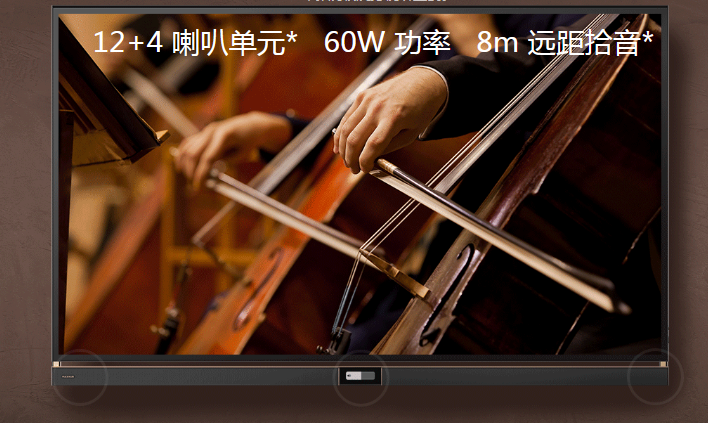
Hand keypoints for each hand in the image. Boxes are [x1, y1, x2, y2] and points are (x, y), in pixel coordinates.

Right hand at [175, 111, 291, 188]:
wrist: (250, 126)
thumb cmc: (248, 141)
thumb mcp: (242, 154)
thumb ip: (226, 161)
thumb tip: (208, 172)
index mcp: (224, 135)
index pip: (207, 158)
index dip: (201, 174)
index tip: (198, 187)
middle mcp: (211, 131)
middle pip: (193, 154)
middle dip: (191, 172)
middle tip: (194, 186)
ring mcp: (205, 131)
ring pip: (187, 149)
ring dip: (185, 166)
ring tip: (189, 179)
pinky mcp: (202, 133)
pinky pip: (187, 144)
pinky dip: (181, 156)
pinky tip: (180, 167)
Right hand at [333, 67, 446, 173]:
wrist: (423, 82)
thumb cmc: (421, 109)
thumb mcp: (412, 134)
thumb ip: (390, 146)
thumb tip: (371, 158)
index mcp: (393, 118)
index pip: (372, 145)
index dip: (365, 161)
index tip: (364, 170)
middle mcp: (377, 107)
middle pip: (354, 139)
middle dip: (351, 158)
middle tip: (353, 169)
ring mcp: (368, 100)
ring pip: (346, 129)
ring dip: (343, 148)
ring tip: (346, 159)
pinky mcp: (362, 96)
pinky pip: (347, 117)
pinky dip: (341, 133)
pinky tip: (340, 144)